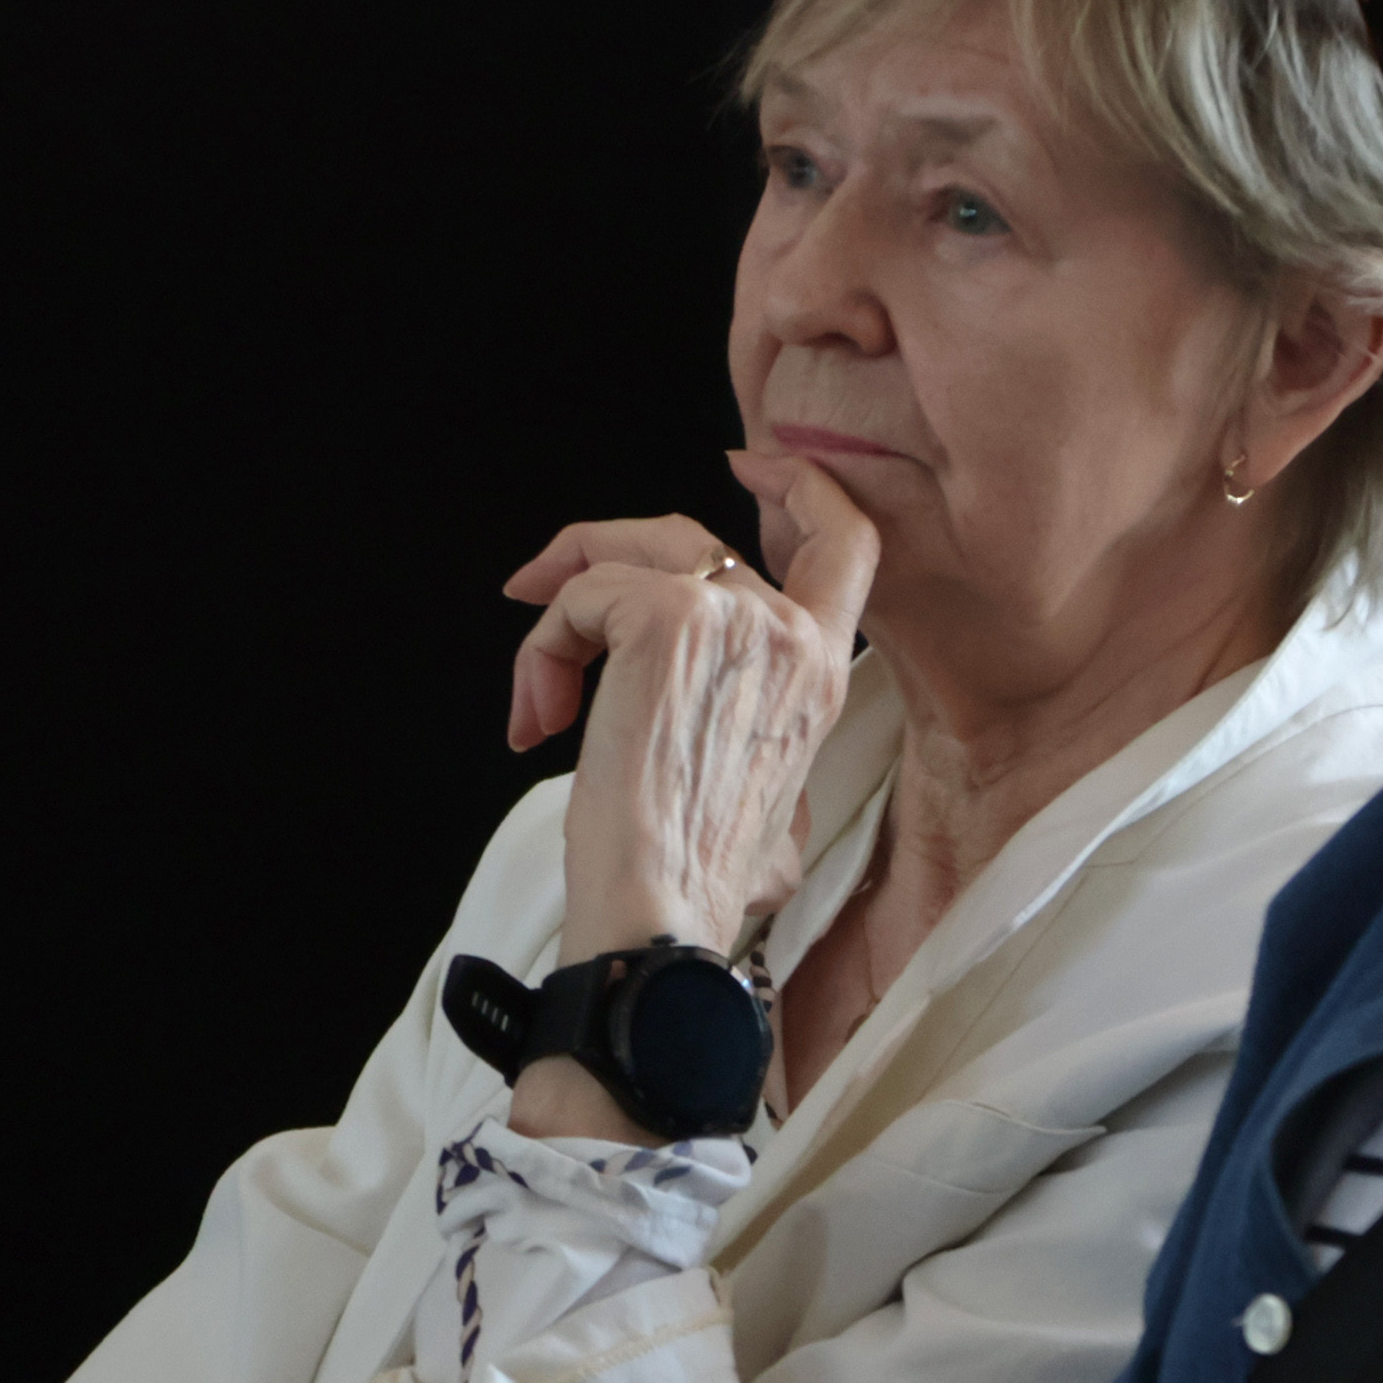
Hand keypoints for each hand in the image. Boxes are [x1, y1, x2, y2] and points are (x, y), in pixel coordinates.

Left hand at [503, 452, 880, 965]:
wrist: (660, 915)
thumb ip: (772, 769)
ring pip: (629, 559)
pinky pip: (584, 598)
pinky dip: (544, 651)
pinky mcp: (667, 621)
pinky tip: (537, 719)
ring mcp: (735, 620)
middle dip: (604, 553)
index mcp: (820, 674)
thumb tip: (771, 810)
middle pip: (694, 536)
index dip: (799, 487)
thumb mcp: (781, 820)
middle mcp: (791, 634)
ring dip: (563, 618)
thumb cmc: (702, 885)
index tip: (750, 466)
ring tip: (537, 694)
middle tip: (540, 589)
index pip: (845, 542)